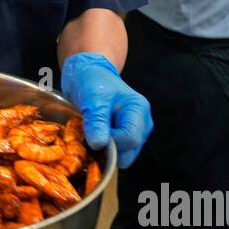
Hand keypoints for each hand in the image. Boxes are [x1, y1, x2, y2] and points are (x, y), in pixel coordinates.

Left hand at [60, 52, 152, 169]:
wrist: (87, 73)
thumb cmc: (91, 80)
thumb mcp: (92, 98)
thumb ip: (97, 121)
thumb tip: (99, 144)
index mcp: (138, 109)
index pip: (131, 138)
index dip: (111, 142)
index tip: (92, 136)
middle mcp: (142, 122)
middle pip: (130, 150)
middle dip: (109, 151)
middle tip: (89, 138)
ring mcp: (135, 130)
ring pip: (124, 155)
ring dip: (105, 152)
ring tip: (91, 135)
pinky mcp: (125, 136)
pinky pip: (117, 152)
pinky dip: (104, 150)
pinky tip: (93, 138)